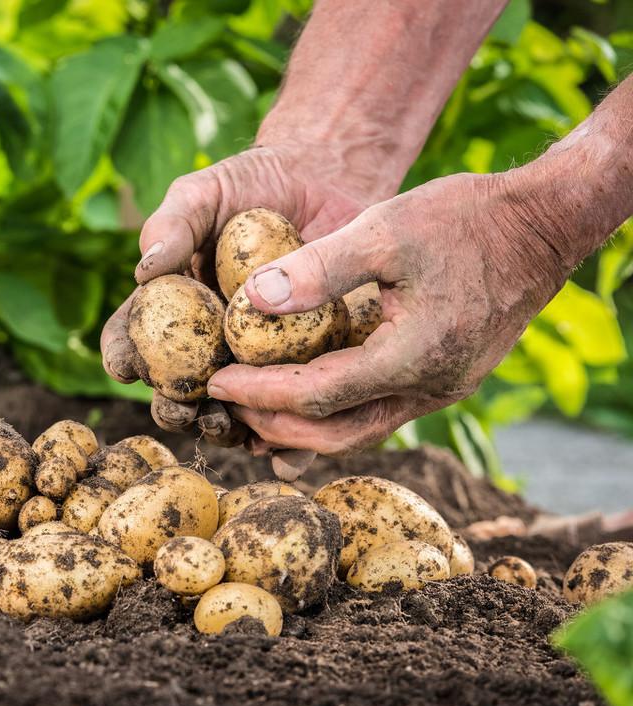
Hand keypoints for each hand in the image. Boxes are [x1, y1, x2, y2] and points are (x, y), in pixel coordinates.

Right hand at [101, 145, 375, 474]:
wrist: (326, 180)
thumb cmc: (250, 183)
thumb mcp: (204, 192)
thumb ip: (172, 225)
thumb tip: (144, 270)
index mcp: (170, 310)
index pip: (131, 341)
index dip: (122, 357)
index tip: (125, 366)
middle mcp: (206, 345)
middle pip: (177, 391)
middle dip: (173, 408)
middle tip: (180, 406)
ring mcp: (256, 362)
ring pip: (231, 413)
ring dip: (225, 430)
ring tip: (230, 427)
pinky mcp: (306, 369)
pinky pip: (293, 414)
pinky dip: (289, 444)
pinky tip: (287, 455)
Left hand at [208, 170, 568, 453]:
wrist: (543, 226)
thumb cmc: (466, 218)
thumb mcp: (387, 228)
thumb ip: (320, 267)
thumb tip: (252, 300)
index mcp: (415, 356)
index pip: (317, 395)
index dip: (260, 392)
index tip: (214, 381)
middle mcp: (430, 389)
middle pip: (334, 434)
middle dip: (272, 423)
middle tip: (224, 402)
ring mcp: (440, 391)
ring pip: (356, 432)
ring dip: (300, 428)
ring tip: (250, 409)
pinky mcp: (442, 382)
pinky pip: (375, 413)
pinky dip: (331, 414)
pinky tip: (297, 401)